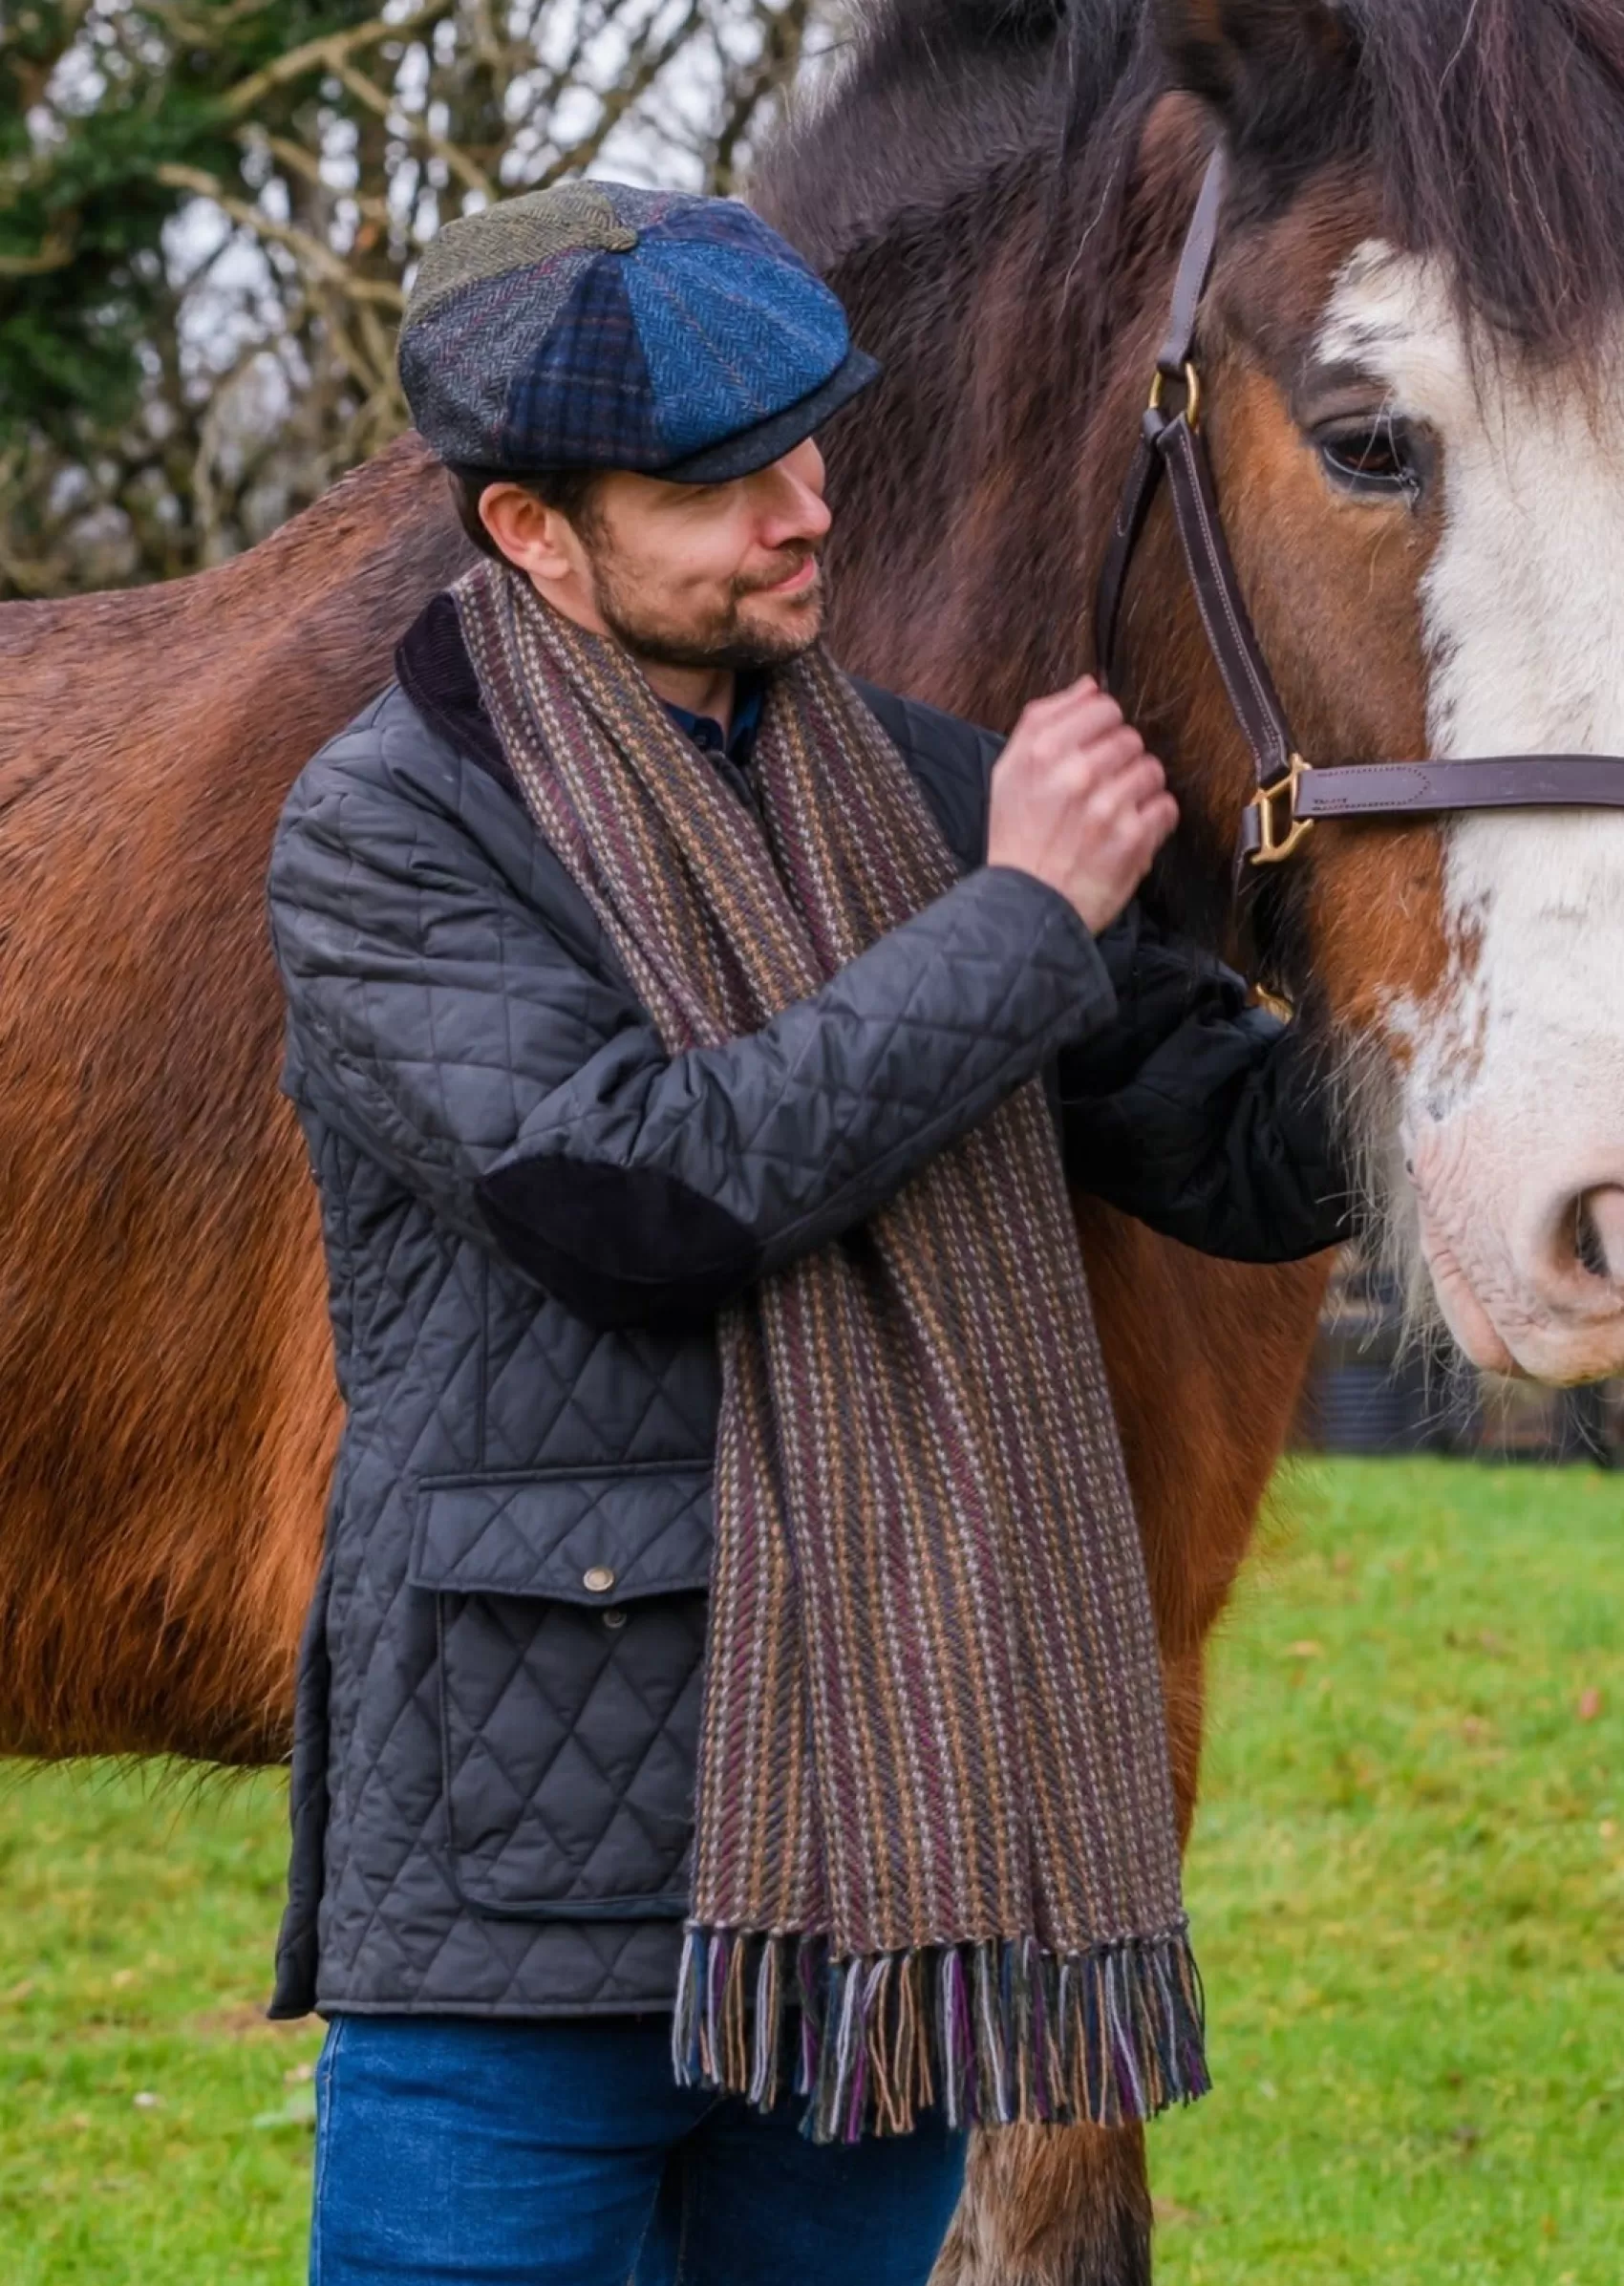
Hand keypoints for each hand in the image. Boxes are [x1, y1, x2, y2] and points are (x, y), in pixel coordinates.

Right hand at [986, 676, 1178, 933]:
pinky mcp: (1133, 839)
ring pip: (1151, 770)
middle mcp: (1075, 773)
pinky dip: (1153, 820)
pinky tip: (1129, 832)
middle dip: (1120, 762)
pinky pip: (1165, 807)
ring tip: (1116, 813)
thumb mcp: (1009, 772)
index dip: (1103, 727)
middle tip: (1101, 790)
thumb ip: (1042, 720)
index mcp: (1041, 752)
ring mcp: (1107, 806)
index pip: (1102, 707)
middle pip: (1130, 738)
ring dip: (1139, 790)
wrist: (1025, 907)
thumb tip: (1090, 686)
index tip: (1094, 749)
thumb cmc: (1018, 838)